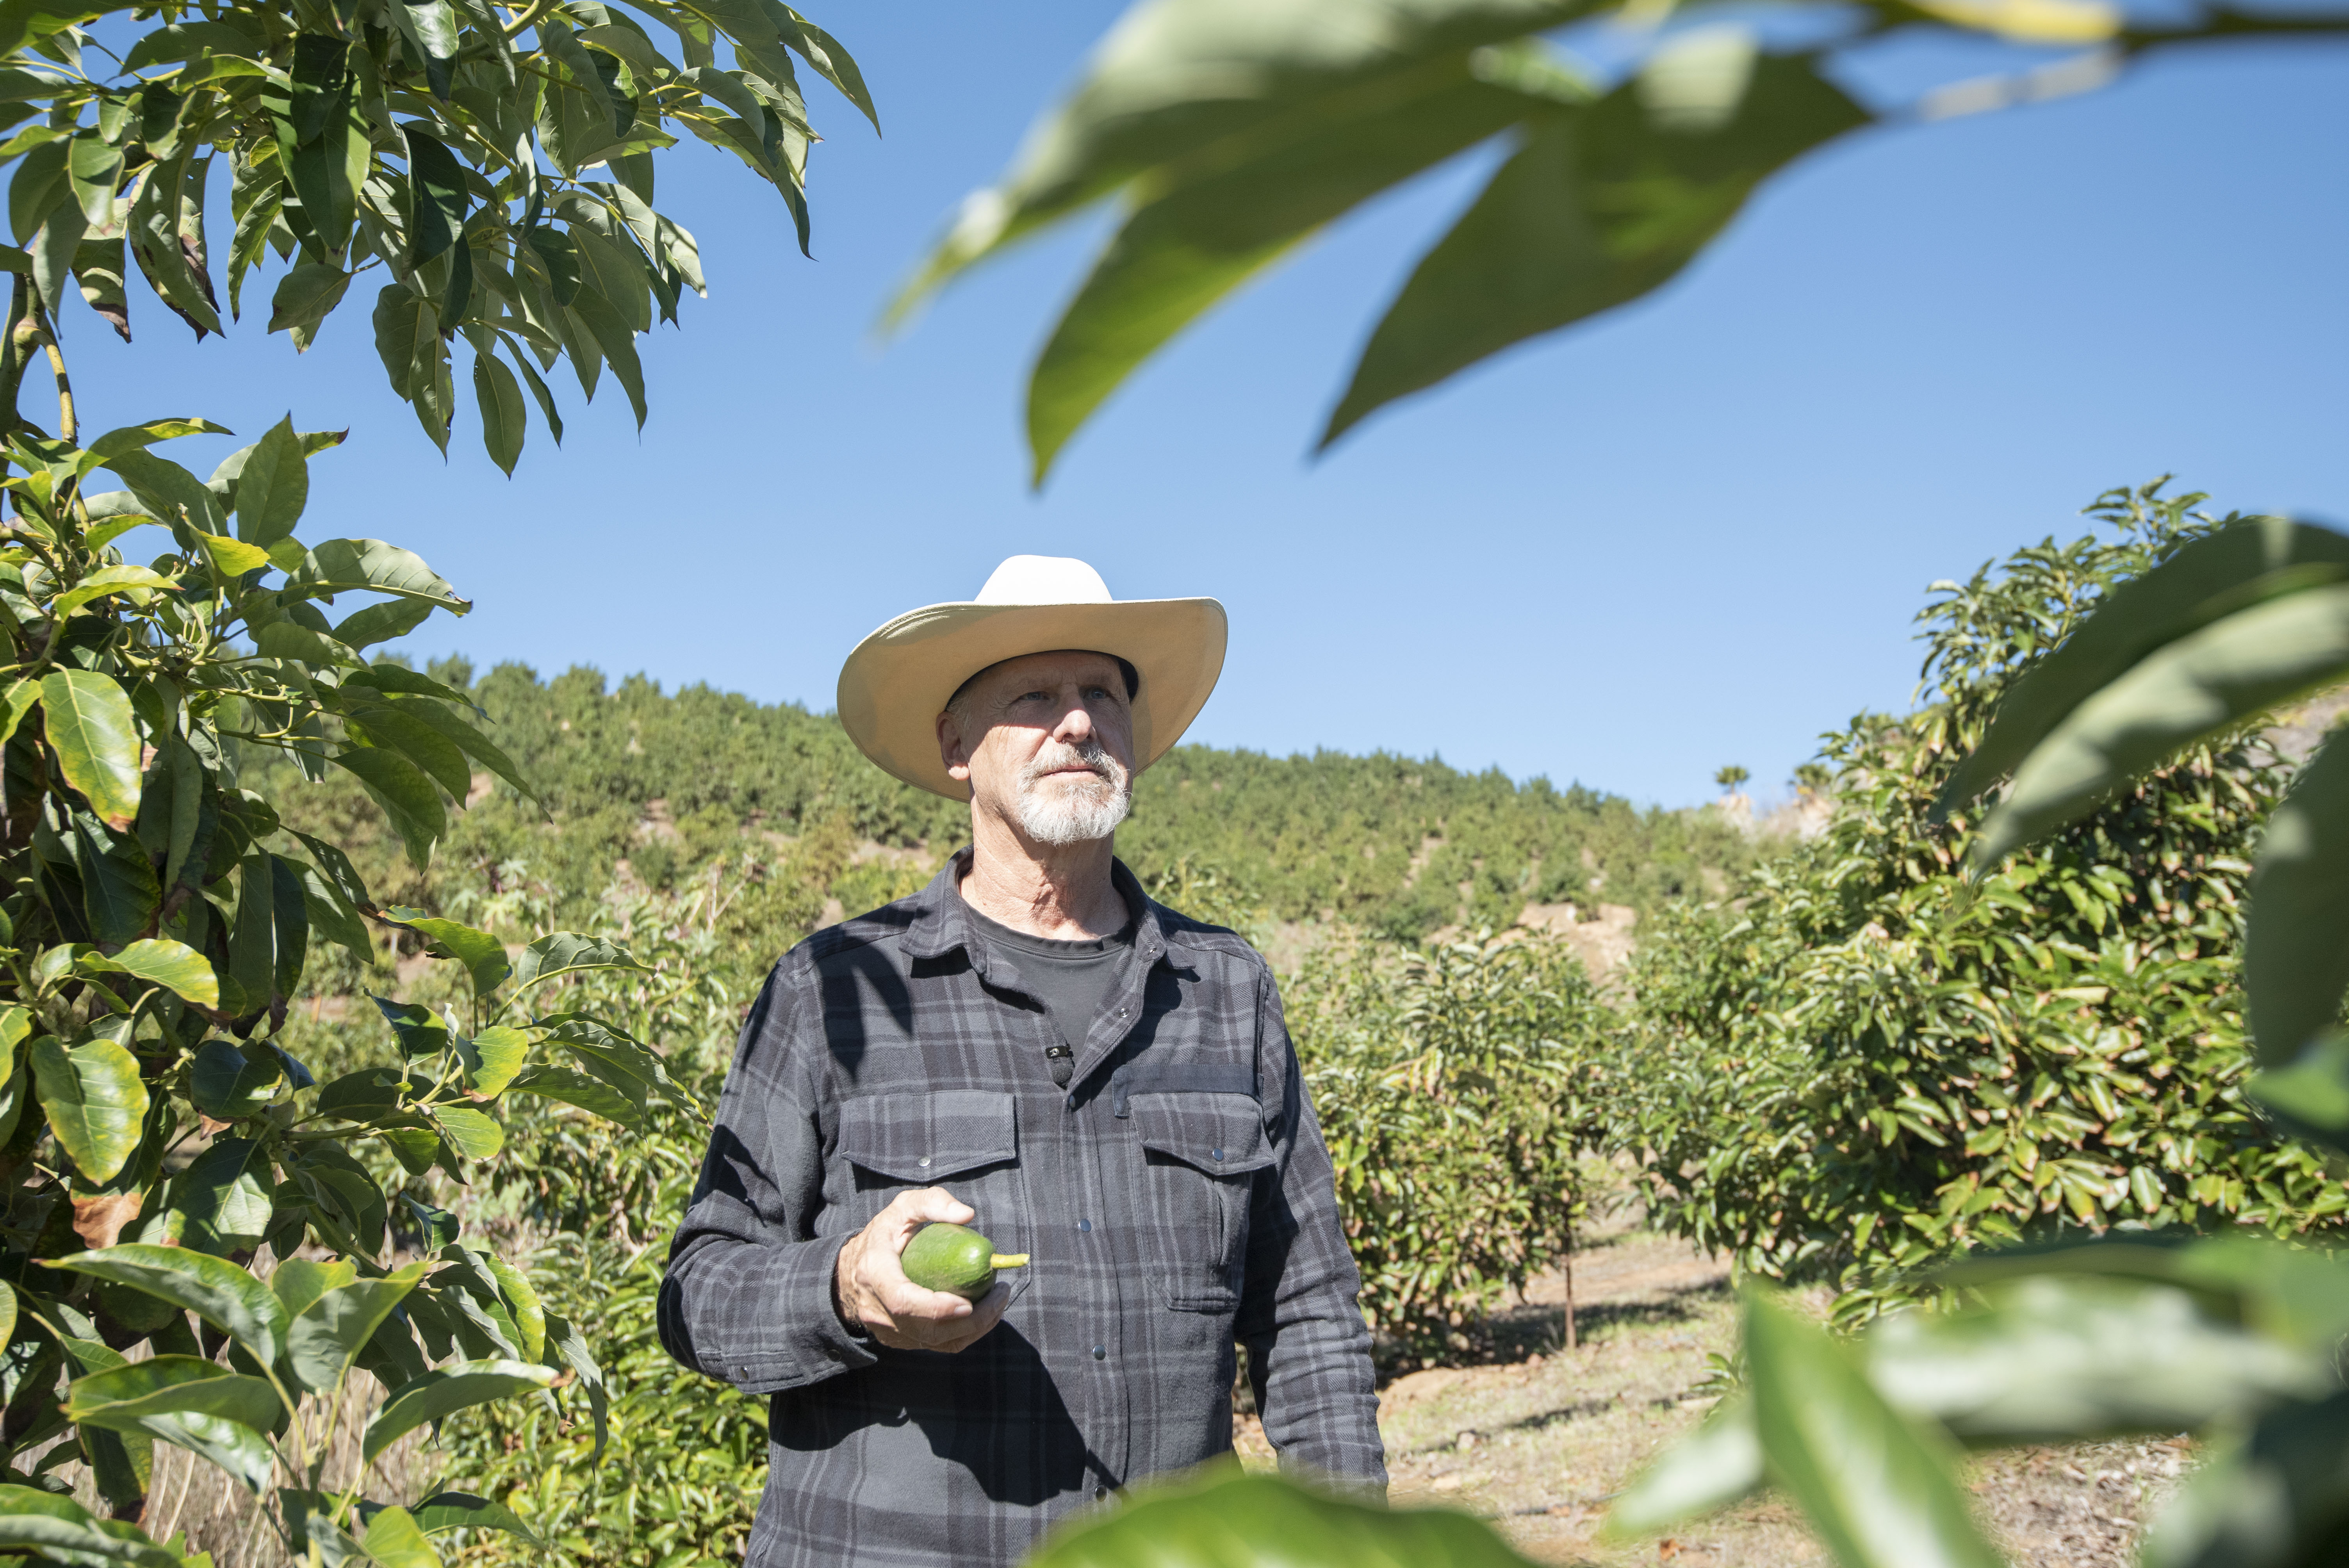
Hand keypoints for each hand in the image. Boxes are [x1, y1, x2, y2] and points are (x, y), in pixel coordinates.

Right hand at [834, 1186, 1010, 1352]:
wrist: (849, 1271)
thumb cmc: (882, 1235)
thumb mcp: (902, 1208)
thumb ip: (932, 1203)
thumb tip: (966, 1215)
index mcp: (875, 1273)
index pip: (903, 1302)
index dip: (937, 1308)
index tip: (969, 1303)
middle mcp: (877, 1309)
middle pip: (927, 1330)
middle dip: (971, 1320)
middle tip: (1001, 1294)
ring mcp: (886, 1331)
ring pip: (935, 1342)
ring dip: (974, 1329)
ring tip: (998, 1303)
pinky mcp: (898, 1341)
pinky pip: (934, 1345)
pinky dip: (963, 1334)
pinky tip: (981, 1314)